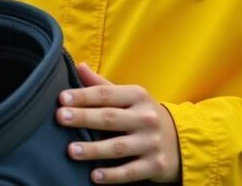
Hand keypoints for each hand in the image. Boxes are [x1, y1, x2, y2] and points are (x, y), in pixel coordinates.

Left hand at [57, 62, 180, 183]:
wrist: (180, 140)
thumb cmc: (144, 115)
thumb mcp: (129, 97)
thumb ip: (103, 86)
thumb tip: (79, 66)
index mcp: (137, 96)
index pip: (106, 94)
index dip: (84, 95)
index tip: (62, 98)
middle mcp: (146, 118)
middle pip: (110, 118)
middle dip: (84, 117)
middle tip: (61, 117)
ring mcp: (151, 142)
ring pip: (118, 147)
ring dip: (94, 149)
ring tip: (71, 151)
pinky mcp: (155, 165)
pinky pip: (130, 172)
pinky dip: (113, 175)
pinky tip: (94, 176)